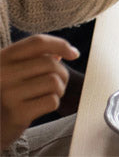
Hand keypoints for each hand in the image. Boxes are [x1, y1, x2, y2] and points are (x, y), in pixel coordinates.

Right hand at [0, 35, 78, 149]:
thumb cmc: (8, 95)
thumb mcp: (13, 71)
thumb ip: (34, 58)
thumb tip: (65, 52)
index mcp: (1, 58)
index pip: (37, 42)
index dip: (61, 45)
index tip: (74, 54)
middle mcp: (1, 74)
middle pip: (50, 63)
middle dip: (61, 73)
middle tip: (56, 83)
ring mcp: (8, 94)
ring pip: (54, 81)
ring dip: (59, 89)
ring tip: (47, 94)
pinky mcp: (17, 114)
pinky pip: (52, 101)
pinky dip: (53, 103)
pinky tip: (41, 107)